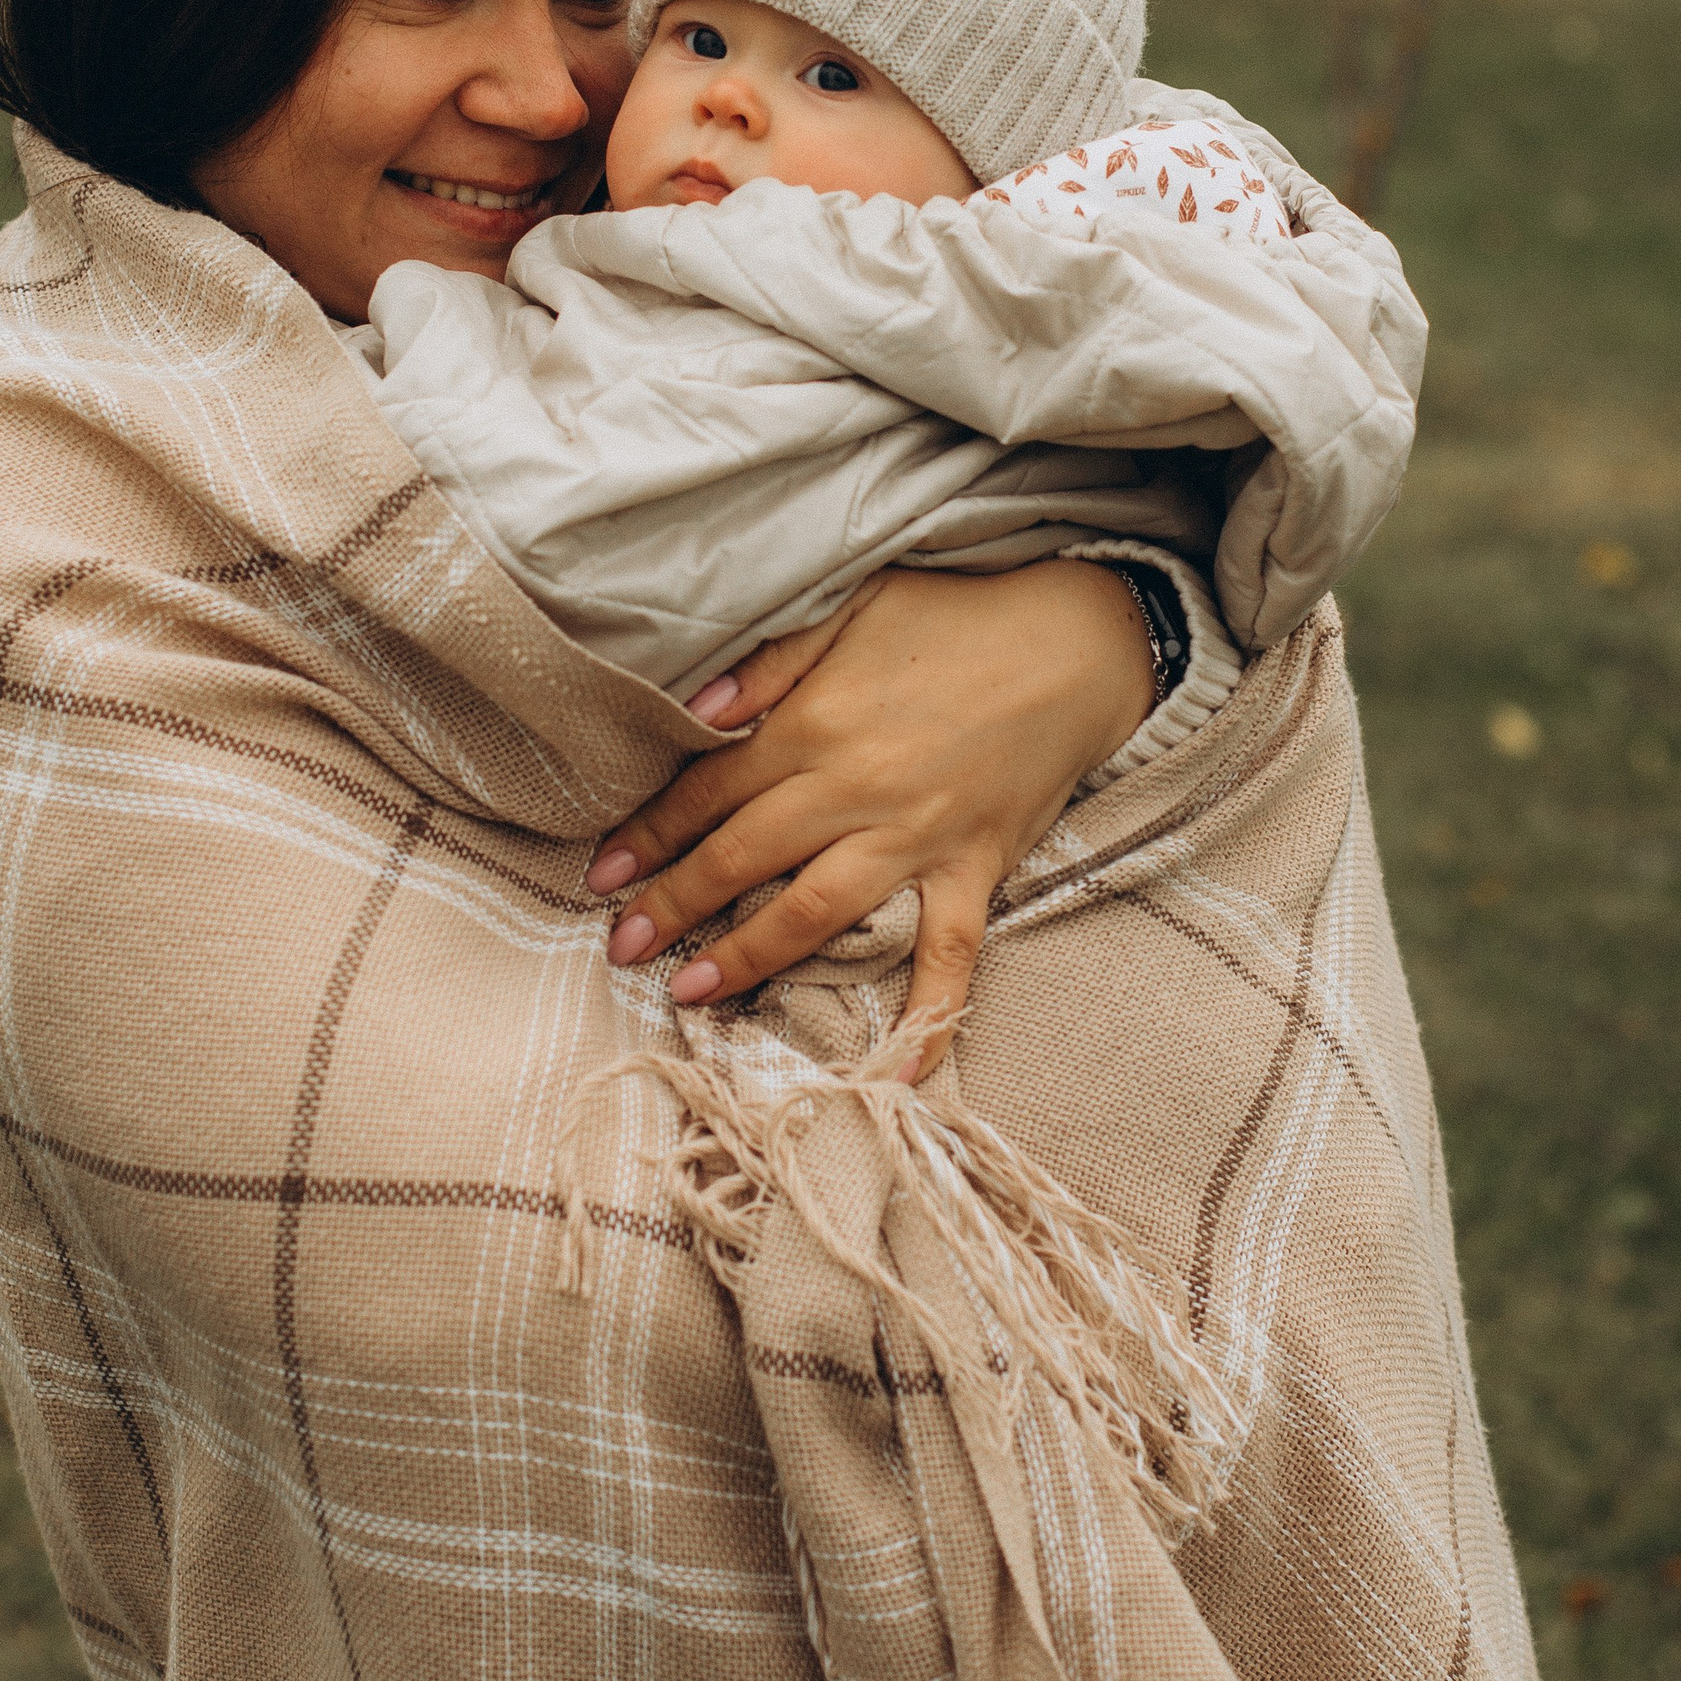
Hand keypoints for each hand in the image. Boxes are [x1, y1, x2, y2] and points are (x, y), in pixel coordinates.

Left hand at [585, 562, 1154, 1072]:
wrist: (1078, 641)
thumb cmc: (959, 616)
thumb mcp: (854, 603)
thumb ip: (771, 658)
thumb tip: (700, 706)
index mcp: (815, 725)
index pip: (709, 791)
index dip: (649, 835)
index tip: (602, 873)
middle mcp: (855, 791)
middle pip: (743, 860)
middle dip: (674, 906)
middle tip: (621, 946)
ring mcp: (916, 839)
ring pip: (815, 913)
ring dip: (749, 957)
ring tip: (693, 995)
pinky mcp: (972, 870)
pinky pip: (948, 958)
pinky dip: (925, 1018)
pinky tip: (894, 1077)